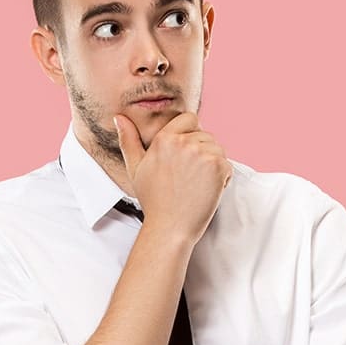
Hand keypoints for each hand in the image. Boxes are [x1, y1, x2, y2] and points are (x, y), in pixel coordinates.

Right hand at [114, 111, 231, 243]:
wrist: (170, 228)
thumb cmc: (153, 200)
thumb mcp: (135, 168)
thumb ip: (128, 140)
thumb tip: (119, 117)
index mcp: (164, 139)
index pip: (189, 119)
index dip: (190, 135)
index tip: (186, 156)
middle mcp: (183, 142)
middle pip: (205, 134)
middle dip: (202, 151)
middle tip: (189, 176)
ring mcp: (202, 154)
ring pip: (217, 148)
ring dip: (212, 164)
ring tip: (197, 184)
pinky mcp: (218, 167)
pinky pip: (226, 164)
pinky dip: (222, 178)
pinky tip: (206, 190)